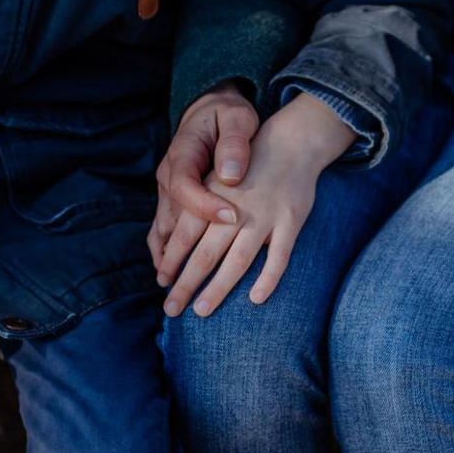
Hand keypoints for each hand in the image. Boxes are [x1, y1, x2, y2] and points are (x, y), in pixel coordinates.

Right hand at [150, 83, 257, 277]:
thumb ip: (234, 143)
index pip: (188, 185)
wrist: (210, 110)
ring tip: (169, 287)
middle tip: (184, 284)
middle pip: (170, 217)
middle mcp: (169, 176)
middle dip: (177, 254)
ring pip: (162, 228)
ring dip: (166, 258)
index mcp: (183, 154)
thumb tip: (231, 174)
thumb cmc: (228, 116)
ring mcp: (167, 190)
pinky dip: (163, 251)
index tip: (231, 218)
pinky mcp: (171, 200)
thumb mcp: (236, 119)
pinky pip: (162, 229)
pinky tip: (166, 273)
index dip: (206, 205)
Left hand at [157, 92, 354, 315]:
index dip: (171, 260)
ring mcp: (265, 215)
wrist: (292, 141)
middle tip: (170, 309)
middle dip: (186, 284)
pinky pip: (279, 256)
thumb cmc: (247, 166)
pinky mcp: (291, 221)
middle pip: (206, 253)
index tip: (161, 282)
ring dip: (218, 288)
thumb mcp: (216, 177)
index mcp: (213, 195)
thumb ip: (197, 206)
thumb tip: (170, 242)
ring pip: (238, 260)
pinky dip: (268, 278)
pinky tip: (255, 299)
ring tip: (201, 311)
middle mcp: (236, 208)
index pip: (185, 234)